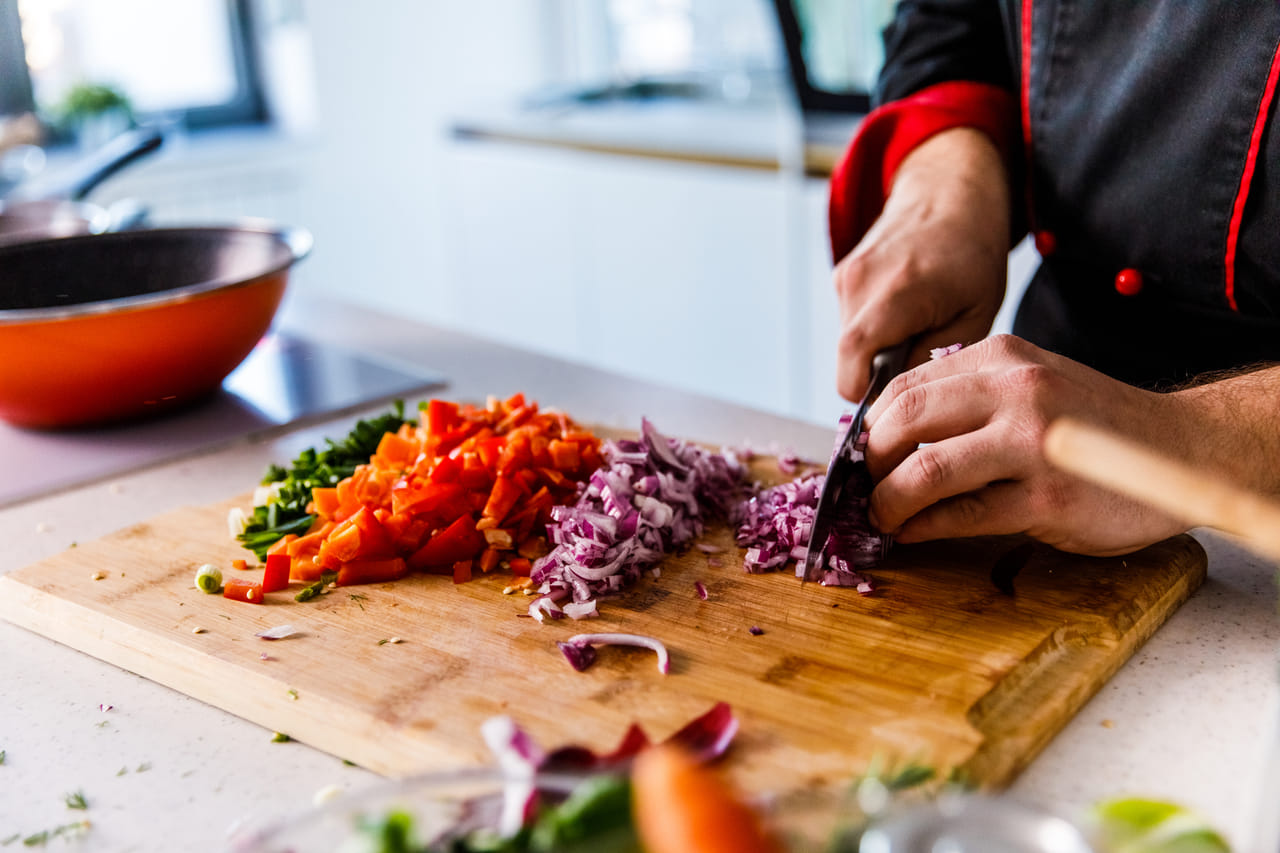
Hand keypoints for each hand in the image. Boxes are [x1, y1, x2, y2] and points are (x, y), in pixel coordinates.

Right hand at [834, 127, 1010, 400]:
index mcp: (897, 294)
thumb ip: (935, 361)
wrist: (949, 193)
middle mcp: (860, 283)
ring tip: (917, 332)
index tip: (898, 411)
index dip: (869, 401)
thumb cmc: (972, 255)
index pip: (852, 370)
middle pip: (848, 361)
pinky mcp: (841, 276)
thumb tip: (904, 402)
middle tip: (919, 371)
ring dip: (877, 352)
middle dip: (878, 377)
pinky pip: (850, 323)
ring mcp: (845, 277)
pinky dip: (874, 332)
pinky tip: (904, 315)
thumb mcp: (975, 315)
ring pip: (848, 345)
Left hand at [862, 335, 1190, 555]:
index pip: (903, 388)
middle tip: (864, 491)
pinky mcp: (1048, 497)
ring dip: (889, 501)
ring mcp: (1033, 443)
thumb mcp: (1030, 386)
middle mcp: (1014, 390)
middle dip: (870, 464)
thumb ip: (969, 401)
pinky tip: (916, 533)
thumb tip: (889, 439)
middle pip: (904, 422)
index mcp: (1000, 358)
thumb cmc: (1094, 424)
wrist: (1184, 448)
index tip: (859, 459)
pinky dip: (926, 527)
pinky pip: (963, 515)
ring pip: (927, 470)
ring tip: (883, 519)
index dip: (867, 429)